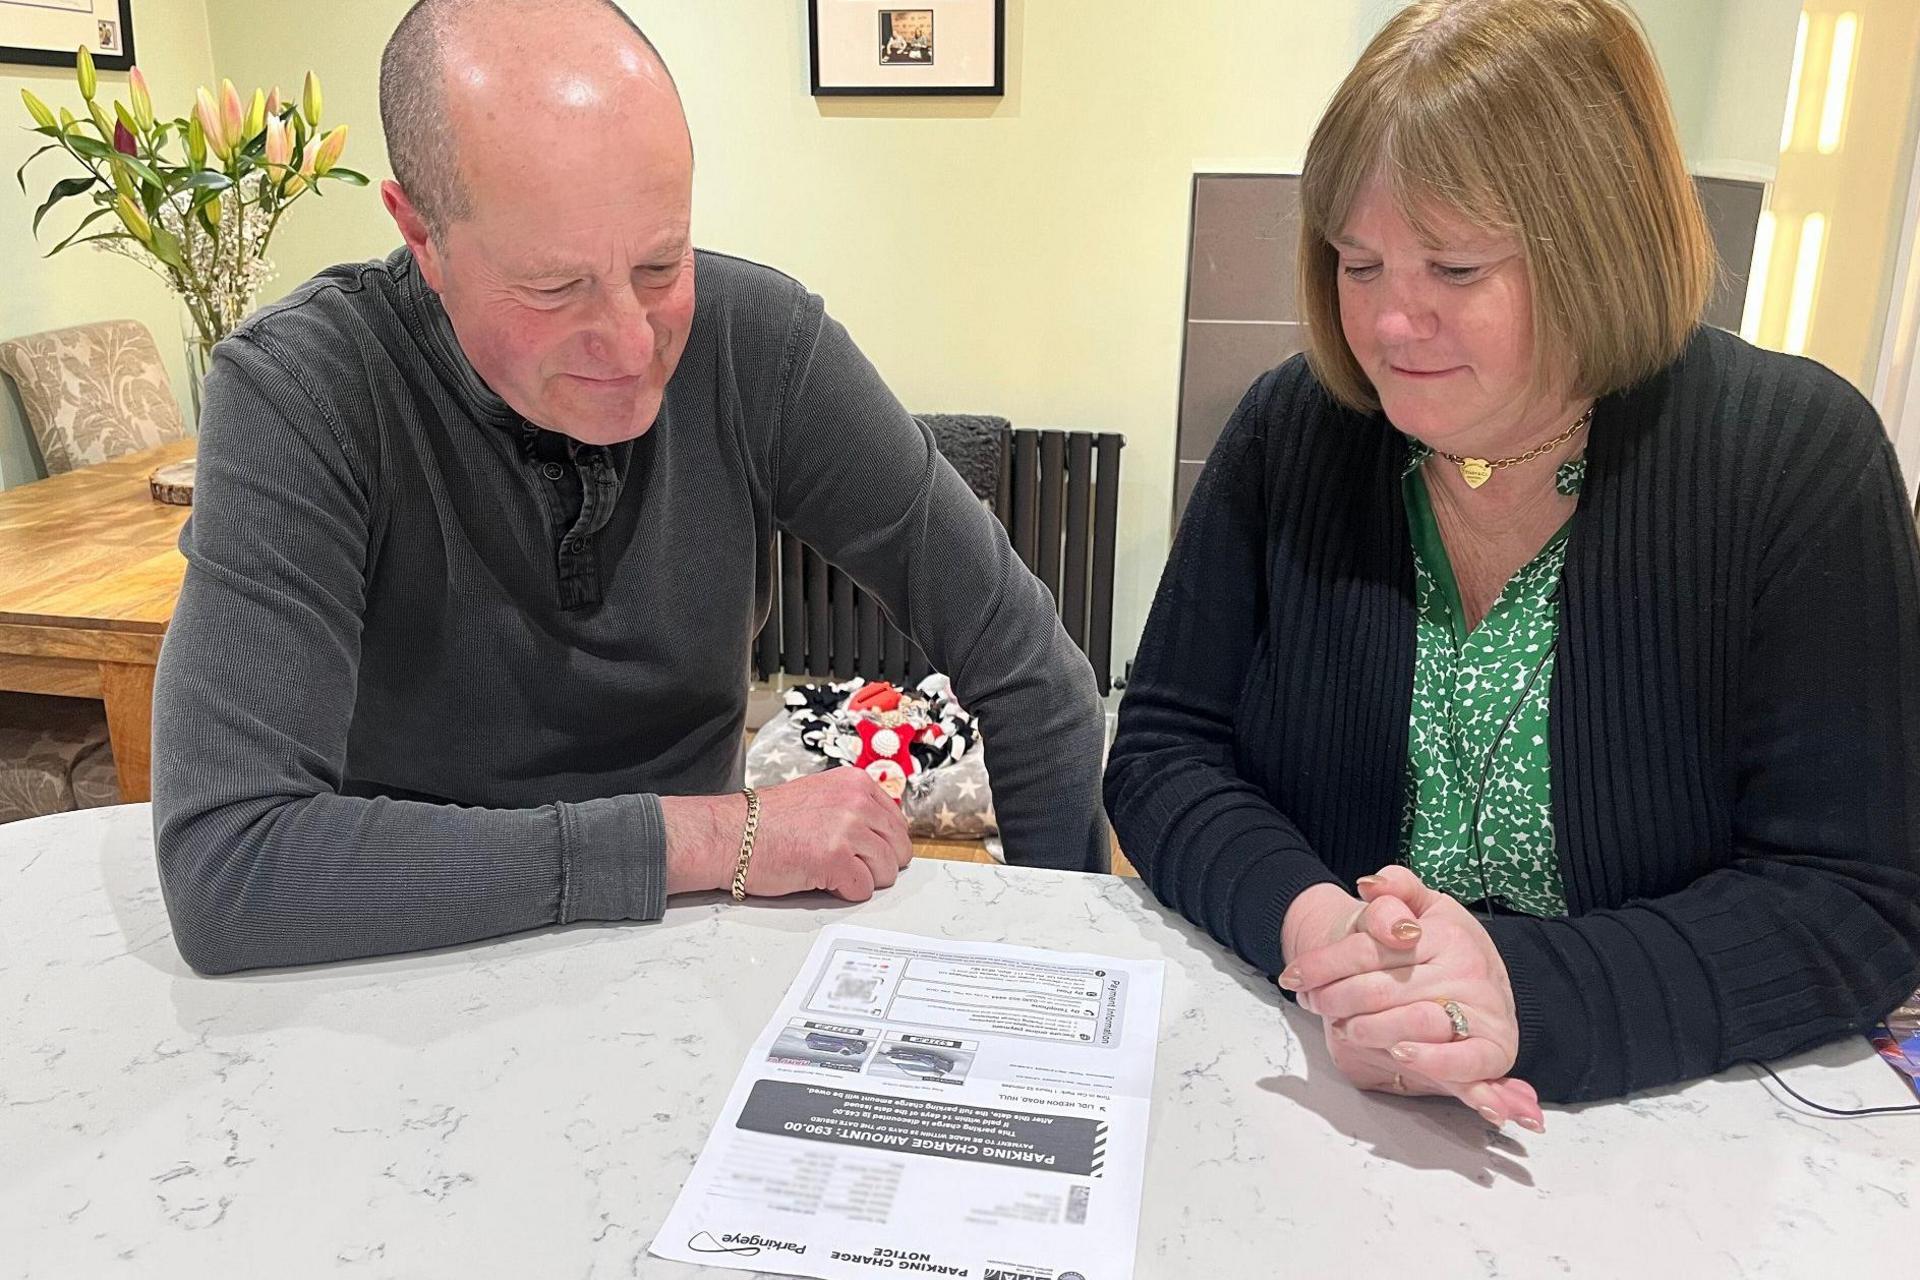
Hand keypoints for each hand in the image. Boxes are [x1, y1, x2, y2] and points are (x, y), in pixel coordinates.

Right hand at [663, 767, 912, 900]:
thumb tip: (882, 835)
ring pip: (886, 872)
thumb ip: (854, 809)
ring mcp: (848, 829)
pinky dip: (844, 892)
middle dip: (878, 865)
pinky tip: (821, 880)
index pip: (898, 823)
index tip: (866, 853)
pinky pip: (863, 890)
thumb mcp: (821, 797)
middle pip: (898, 849)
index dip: (883, 845)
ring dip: (862, 879)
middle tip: (848, 867)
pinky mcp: (836, 859)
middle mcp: (857, 801)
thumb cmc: (767, 822)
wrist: (731, 834)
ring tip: (831, 872)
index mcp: (856, 783)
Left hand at [1284, 866, 1542, 1131]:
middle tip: (1314, 1003)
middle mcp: (1466, 969)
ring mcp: (1483, 1010)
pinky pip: (1462, 1060)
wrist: (1492, 981)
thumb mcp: (1428, 906)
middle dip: (1335, 998)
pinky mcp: (1495, 1047)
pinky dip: (1429, 1059)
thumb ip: (1399, 888)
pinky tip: (1399, 1054)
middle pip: (1382, 989)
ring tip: (1346, 1029)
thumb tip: (1369, 884)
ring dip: (1369, 1029)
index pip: (1369, 949)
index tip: (1292, 976)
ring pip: (1414, 1020)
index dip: (1322, 964)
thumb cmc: (1448, 946)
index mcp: (1445, 933)